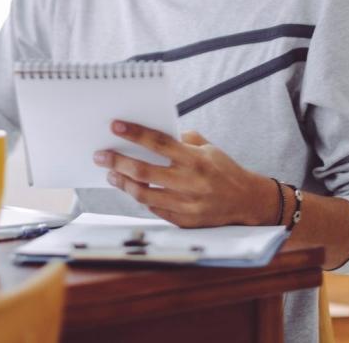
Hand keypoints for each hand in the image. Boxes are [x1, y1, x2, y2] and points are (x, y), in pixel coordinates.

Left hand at [94, 121, 277, 227]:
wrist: (247, 202)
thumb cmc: (225, 170)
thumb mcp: (209, 148)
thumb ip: (183, 140)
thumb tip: (153, 135)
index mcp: (196, 159)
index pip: (159, 143)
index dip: (135, 134)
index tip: (116, 127)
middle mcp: (189, 182)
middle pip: (144, 171)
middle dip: (118, 161)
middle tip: (101, 155)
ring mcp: (185, 204)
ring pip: (143, 193)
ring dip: (122, 182)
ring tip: (111, 173)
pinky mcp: (183, 221)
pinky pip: (153, 208)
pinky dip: (139, 197)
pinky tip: (131, 188)